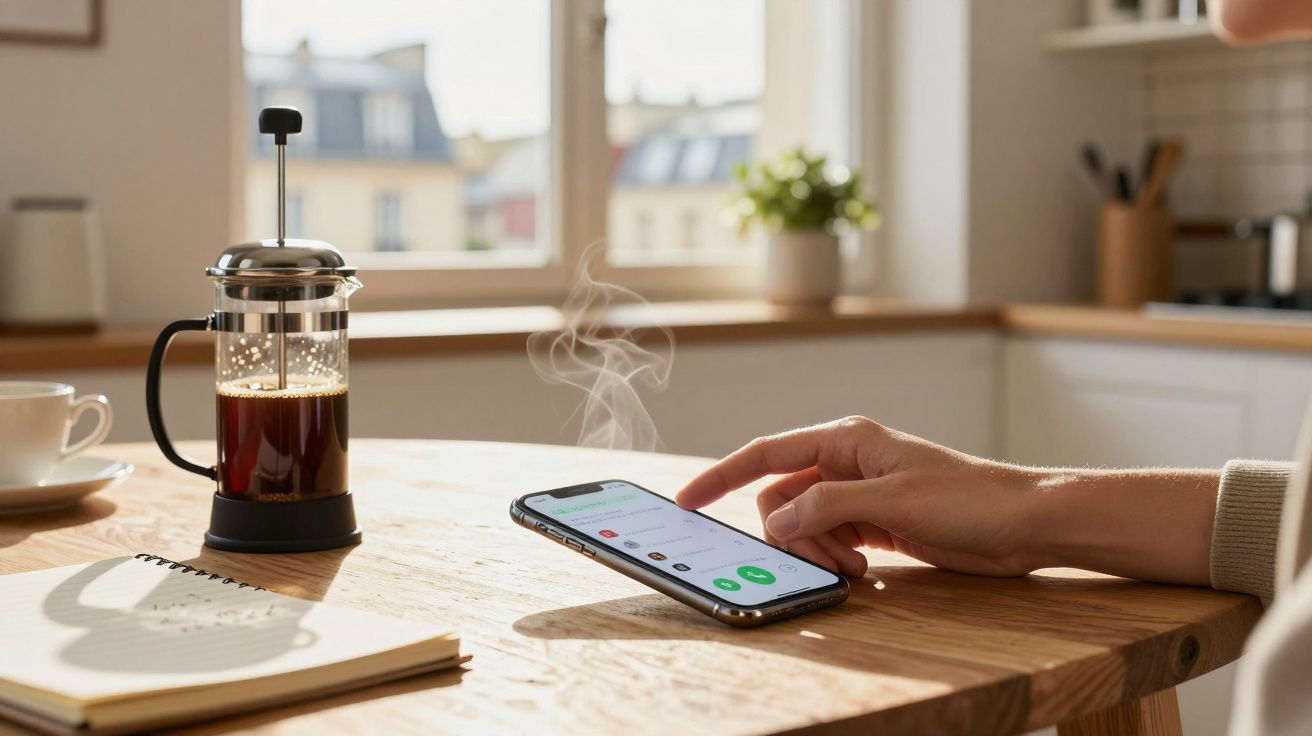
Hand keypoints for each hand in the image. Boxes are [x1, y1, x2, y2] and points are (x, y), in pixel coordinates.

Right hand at [676, 417, 1219, 585]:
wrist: (1023, 523)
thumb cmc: (968, 499)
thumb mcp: (890, 500)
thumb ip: (825, 507)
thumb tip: (774, 521)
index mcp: (845, 440)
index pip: (766, 453)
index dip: (721, 475)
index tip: (687, 500)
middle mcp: (846, 463)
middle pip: (782, 498)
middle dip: (792, 532)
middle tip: (829, 557)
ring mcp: (860, 495)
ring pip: (804, 524)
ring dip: (817, 549)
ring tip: (855, 566)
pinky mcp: (875, 524)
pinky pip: (830, 540)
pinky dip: (834, 557)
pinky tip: (861, 569)